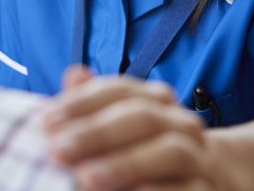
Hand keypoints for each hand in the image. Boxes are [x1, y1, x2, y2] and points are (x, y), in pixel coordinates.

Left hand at [43, 66, 209, 189]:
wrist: (208, 179)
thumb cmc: (144, 147)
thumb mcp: (117, 122)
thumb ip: (93, 103)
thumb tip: (73, 75)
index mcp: (154, 97)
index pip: (117, 90)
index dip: (80, 103)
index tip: (45, 122)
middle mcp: (179, 120)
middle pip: (139, 116)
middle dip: (95, 133)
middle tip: (57, 149)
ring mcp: (198, 155)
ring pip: (167, 151)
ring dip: (124, 163)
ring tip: (86, 178)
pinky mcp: (208, 189)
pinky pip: (188, 190)